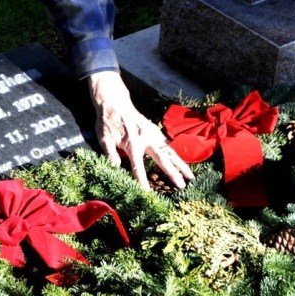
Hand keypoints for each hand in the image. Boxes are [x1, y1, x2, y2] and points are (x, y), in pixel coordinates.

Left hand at [88, 70, 193, 190]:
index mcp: (132, 143)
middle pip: (162, 159)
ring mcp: (153, 134)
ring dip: (181, 164)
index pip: (138, 166)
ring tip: (191, 177)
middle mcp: (146, 139)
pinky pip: (168, 145)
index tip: (148, 192)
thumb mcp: (103, 137)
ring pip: (170, 152)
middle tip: (182, 186)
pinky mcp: (155, 131)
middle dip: (172, 173)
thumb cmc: (107, 121)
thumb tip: (115, 169)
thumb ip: (110, 154)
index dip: (142, 180)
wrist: (115, 102)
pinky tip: (182, 163)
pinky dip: (176, 154)